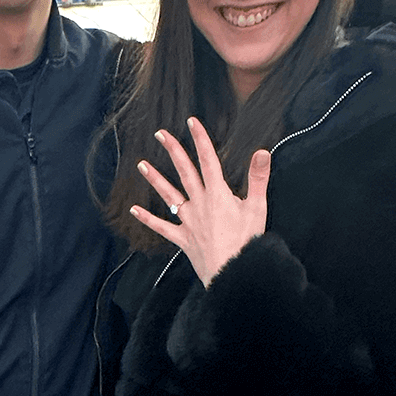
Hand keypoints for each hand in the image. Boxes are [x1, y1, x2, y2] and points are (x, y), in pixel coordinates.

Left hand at [130, 117, 270, 286]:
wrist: (233, 273)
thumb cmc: (247, 242)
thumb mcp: (258, 208)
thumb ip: (258, 178)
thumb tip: (262, 151)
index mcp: (218, 195)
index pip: (209, 160)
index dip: (200, 140)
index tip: (192, 122)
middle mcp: (199, 204)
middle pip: (184, 172)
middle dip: (173, 151)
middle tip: (160, 134)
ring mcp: (188, 221)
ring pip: (169, 195)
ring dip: (155, 179)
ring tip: (141, 165)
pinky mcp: (182, 239)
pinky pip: (162, 227)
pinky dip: (147, 219)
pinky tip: (134, 210)